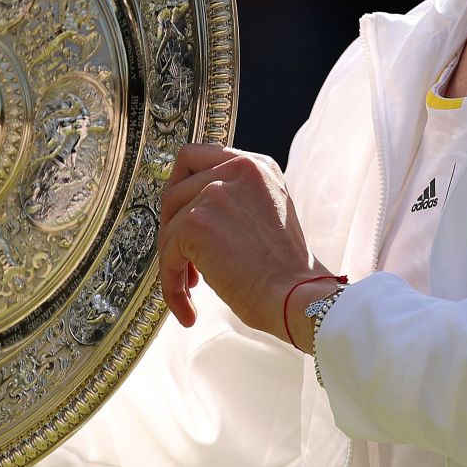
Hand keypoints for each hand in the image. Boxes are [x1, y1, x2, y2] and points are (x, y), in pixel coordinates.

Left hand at [156, 144, 328, 345]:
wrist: (298, 297)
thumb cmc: (287, 271)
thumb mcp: (267, 214)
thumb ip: (234, 201)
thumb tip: (191, 211)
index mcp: (256, 166)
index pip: (197, 157)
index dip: (180, 187)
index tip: (178, 216)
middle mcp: (236, 170)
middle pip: (175, 190)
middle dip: (173, 228)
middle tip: (184, 258)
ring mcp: (215, 192)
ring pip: (169, 225)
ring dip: (174, 260)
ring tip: (190, 287)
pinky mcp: (196, 222)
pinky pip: (168, 254)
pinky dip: (172, 285)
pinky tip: (188, 310)